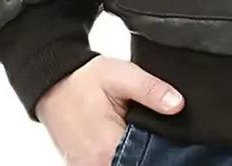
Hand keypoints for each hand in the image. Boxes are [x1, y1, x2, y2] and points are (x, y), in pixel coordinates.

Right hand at [35, 56, 184, 164]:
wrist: (53, 83)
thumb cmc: (84, 79)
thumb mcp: (122, 75)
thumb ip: (151, 89)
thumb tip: (178, 105)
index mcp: (106, 147)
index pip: (146, 160)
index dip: (161, 150)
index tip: (166, 135)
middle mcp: (94, 165)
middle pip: (133, 164)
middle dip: (148, 152)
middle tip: (149, 126)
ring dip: (134, 154)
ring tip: (138, 130)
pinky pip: (108, 164)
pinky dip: (120, 155)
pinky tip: (127, 138)